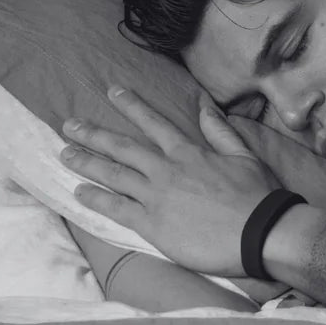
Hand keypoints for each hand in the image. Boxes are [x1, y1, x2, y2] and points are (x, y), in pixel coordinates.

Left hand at [61, 86, 278, 275]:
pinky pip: (116, 208)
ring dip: (87, 162)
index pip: (154, 124)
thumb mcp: (244, 155)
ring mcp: (156, 197)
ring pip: (113, 175)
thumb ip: (221, 131)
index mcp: (190, 153)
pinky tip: (79, 192)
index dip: (132, 106)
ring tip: (65, 154)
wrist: (259, 232)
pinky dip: (96, 199)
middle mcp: (167, 170)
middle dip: (94, 135)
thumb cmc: (257, 195)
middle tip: (69, 126)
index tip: (112, 92)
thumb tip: (205, 107)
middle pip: (123, 148)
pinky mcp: (152, 224)